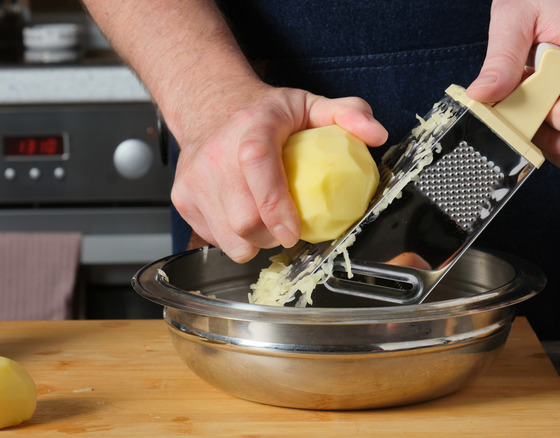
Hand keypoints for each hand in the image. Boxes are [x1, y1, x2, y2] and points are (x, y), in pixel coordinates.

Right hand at [170, 83, 387, 261]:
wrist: (209, 106)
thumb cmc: (264, 113)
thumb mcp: (310, 104)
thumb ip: (348, 113)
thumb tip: (376, 134)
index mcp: (251, 128)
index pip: (258, 168)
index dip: (276, 207)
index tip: (294, 232)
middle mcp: (215, 154)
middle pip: (243, 219)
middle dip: (272, 235)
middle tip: (288, 228)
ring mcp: (195, 179)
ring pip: (228, 237)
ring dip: (254, 242)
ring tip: (267, 223)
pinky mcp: (183, 198)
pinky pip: (214, 239)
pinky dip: (234, 239)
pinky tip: (244, 217)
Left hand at [466, 0, 559, 168]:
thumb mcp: (514, 18)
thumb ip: (500, 59)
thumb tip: (482, 95)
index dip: (553, 118)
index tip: (533, 91)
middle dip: (546, 127)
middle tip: (527, 91)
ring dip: (550, 124)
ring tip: (537, 86)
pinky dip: (557, 120)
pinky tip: (546, 91)